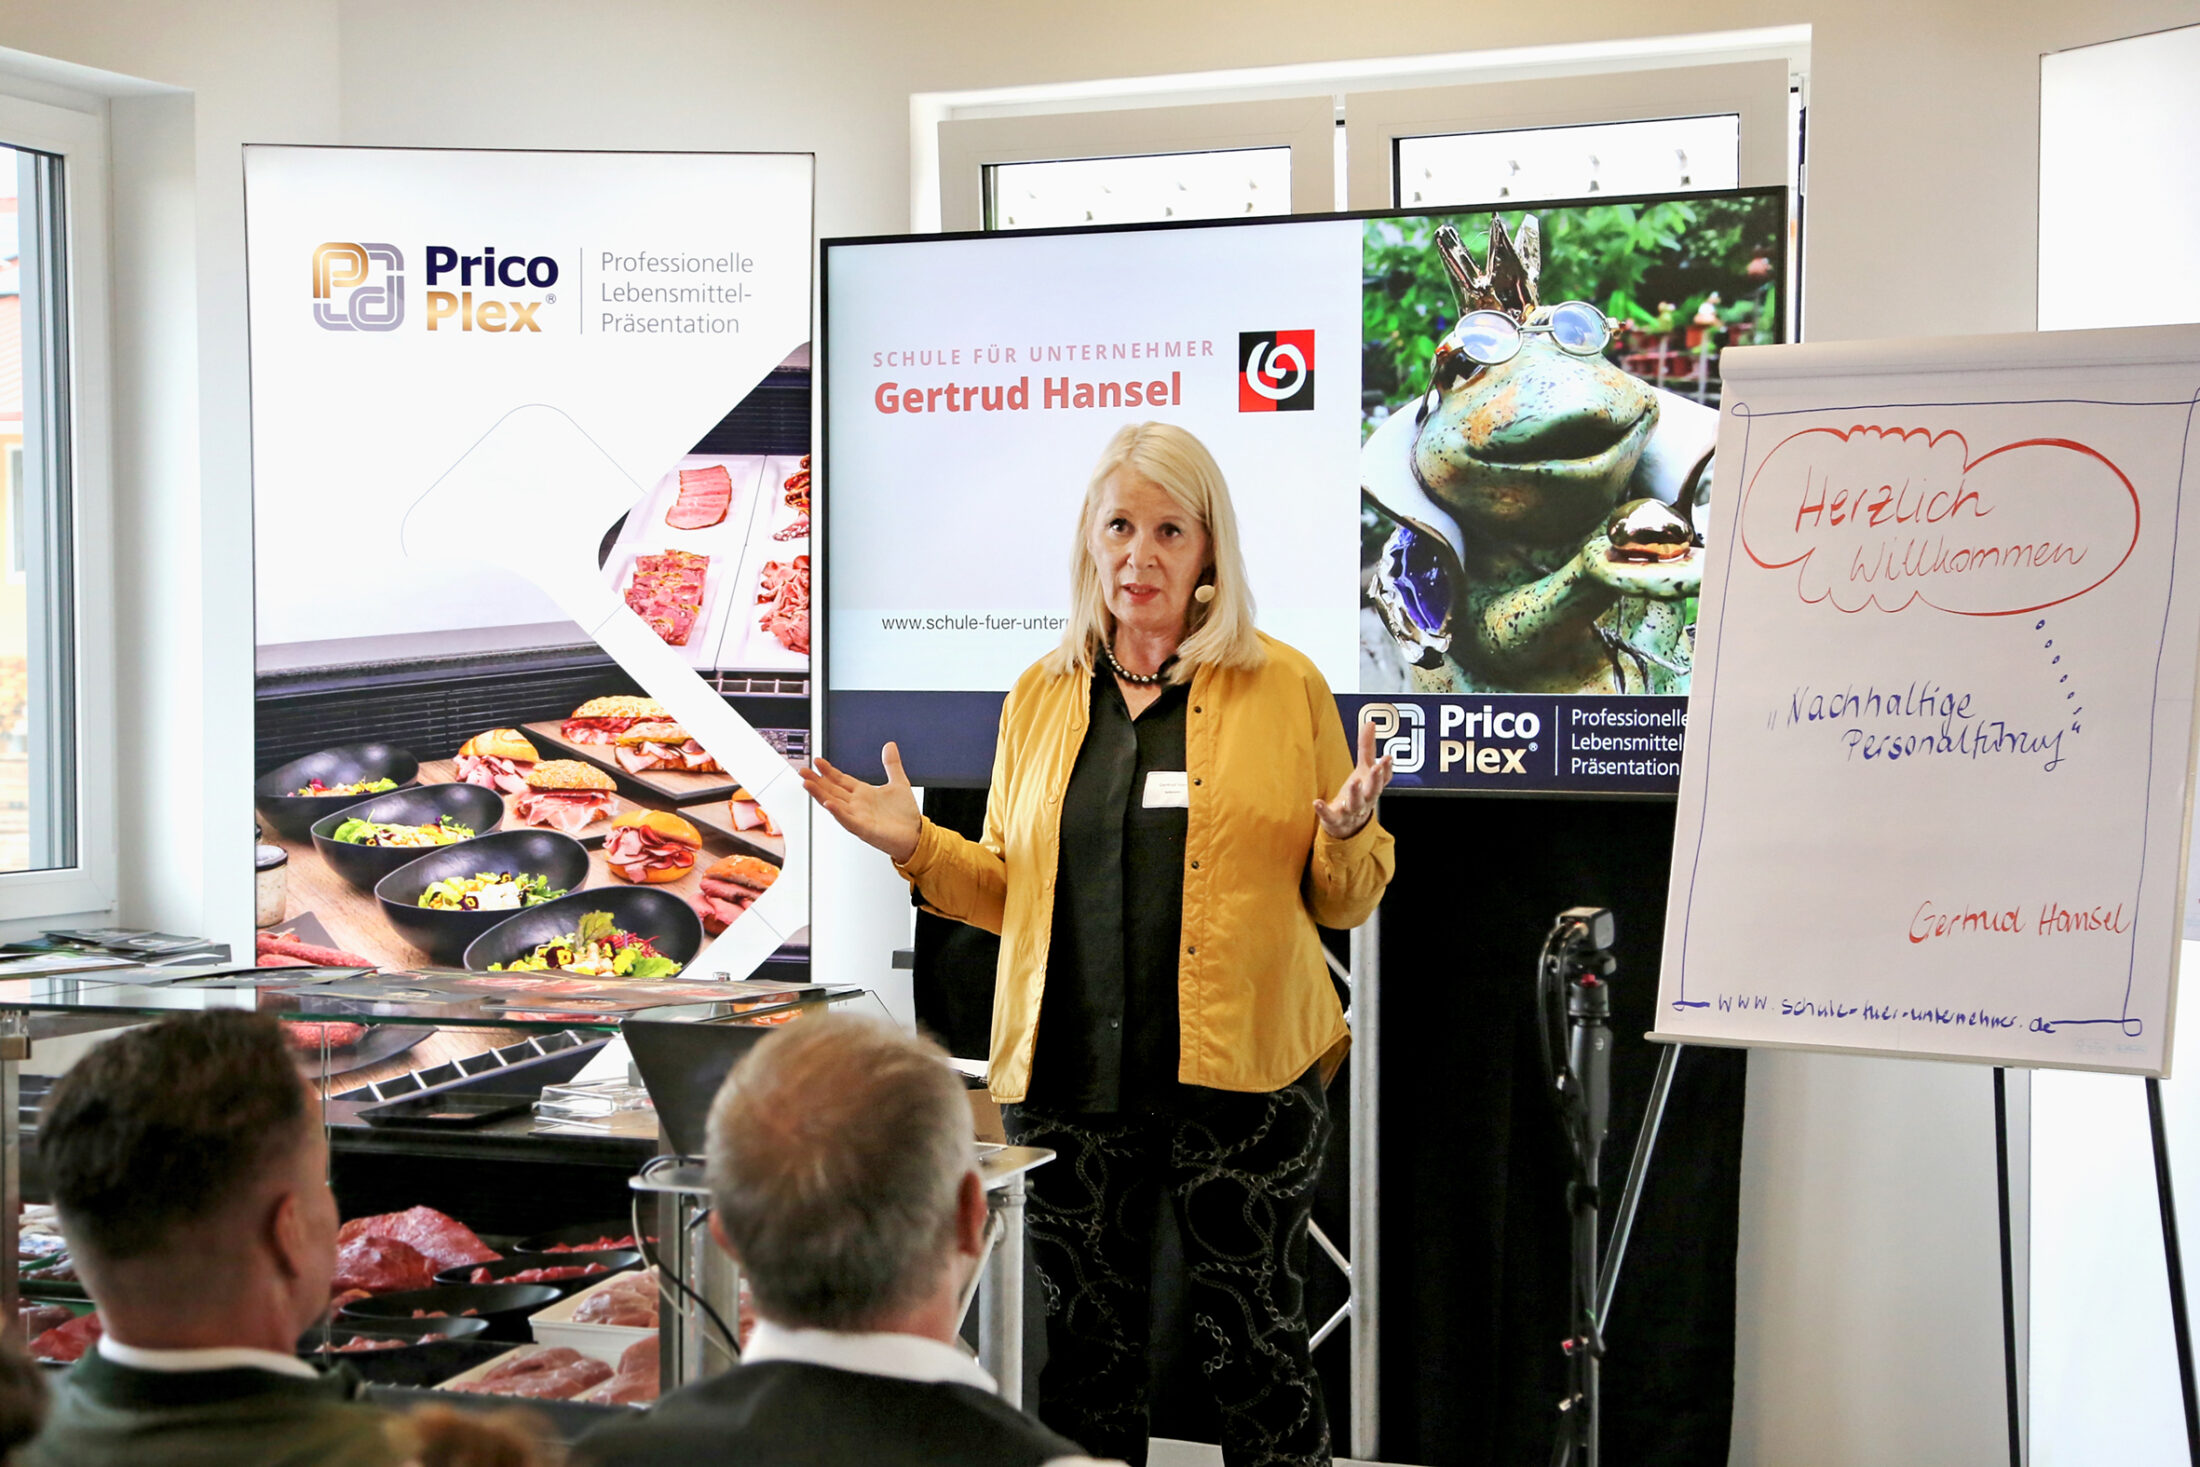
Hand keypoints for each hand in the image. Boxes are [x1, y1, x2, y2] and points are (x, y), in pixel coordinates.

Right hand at [801, 742, 922, 864]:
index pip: (841, 780)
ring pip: (834, 803)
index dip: (828, 770)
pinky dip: (838, 812)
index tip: (817, 761)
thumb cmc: (905, 815)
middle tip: (802, 771)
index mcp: (864, 793)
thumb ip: (892, 764)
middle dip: (817, 780)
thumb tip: (890, 746)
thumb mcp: (899, 783)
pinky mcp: (864, 828)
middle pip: (832, 790)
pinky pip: (847, 819)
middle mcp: (857, 804)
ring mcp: (858, 816)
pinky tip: (829, 803)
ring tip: (807, 784)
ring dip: (820, 794)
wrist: (916, 835)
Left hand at [1314, 720, 1393, 839]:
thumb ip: (1367, 747)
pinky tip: (1317, 802)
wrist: (1348, 826)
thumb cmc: (1358, 793)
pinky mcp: (1335, 820)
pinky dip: (1324, 810)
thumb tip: (1371, 723)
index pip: (1383, 779)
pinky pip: (1330, 816)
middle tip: (1376, 766)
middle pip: (1373, 791)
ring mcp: (1351, 811)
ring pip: (1356, 804)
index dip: (1387, 769)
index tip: (1388, 757)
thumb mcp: (1363, 770)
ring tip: (1354, 782)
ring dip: (1355, 793)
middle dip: (1375, 779)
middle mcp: (1365, 800)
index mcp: (1372, 787)